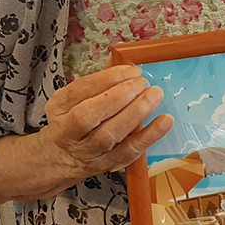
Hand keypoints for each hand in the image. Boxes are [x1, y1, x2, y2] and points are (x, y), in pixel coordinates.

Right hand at [41, 65, 173, 183]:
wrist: (61, 158)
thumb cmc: (70, 121)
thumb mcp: (71, 98)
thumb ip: (96, 81)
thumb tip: (120, 60)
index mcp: (60, 108)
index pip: (81, 90)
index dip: (107, 79)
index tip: (130, 70)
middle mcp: (70, 132)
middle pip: (91, 115)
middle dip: (120, 96)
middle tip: (141, 83)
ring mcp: (89, 151)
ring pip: (111, 134)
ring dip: (136, 113)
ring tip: (153, 96)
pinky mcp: (108, 164)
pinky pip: (129, 152)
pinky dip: (149, 136)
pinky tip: (164, 121)